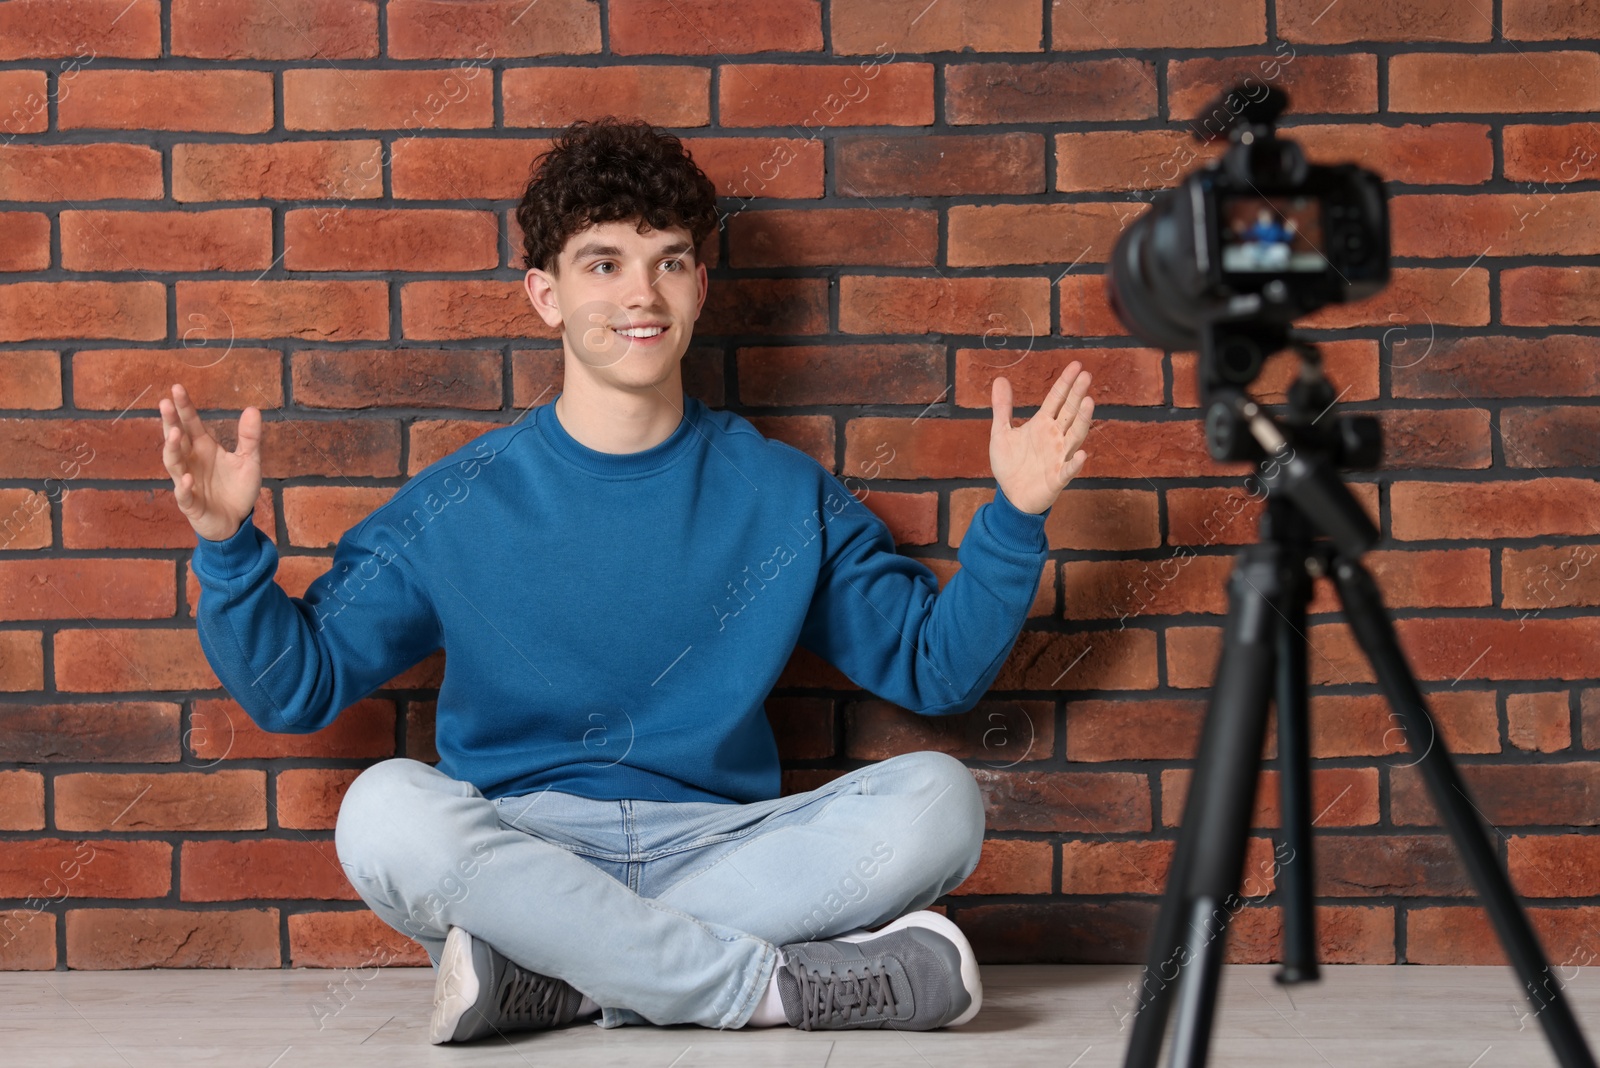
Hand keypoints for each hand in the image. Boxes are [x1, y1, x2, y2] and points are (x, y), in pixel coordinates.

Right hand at [159, 383, 262, 541]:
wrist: (236, 520)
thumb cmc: (237, 488)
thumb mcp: (249, 460)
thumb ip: (249, 437)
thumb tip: (253, 409)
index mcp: (203, 447)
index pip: (190, 423)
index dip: (183, 407)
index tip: (177, 388)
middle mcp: (191, 461)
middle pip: (176, 438)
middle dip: (170, 421)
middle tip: (164, 403)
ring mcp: (187, 481)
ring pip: (174, 463)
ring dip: (172, 449)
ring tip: (174, 433)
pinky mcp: (191, 503)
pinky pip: (184, 494)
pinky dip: (184, 487)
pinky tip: (188, 478)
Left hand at [989, 362, 1094, 515]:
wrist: (1010, 496)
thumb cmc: (1010, 464)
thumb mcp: (1000, 432)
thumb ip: (1002, 407)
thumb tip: (1000, 379)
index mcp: (1042, 424)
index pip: (1057, 399)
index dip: (1065, 382)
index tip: (1077, 365)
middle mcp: (1054, 437)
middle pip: (1069, 412)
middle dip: (1077, 394)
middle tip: (1086, 375)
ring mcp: (1058, 456)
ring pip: (1074, 436)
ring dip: (1082, 420)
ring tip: (1089, 402)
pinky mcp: (1057, 477)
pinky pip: (1068, 469)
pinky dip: (1075, 463)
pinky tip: (1082, 454)